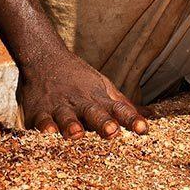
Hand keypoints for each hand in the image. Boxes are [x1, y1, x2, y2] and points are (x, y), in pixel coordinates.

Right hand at [19, 50, 147, 138]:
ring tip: (77, 133)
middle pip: (94, 114)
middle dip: (103, 123)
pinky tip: (47, 132)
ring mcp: (60, 107)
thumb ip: (122, 105)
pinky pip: (41, 120)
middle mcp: (81, 104)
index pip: (119, 110)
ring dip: (72, 125)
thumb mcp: (103, 86)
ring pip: (67, 118)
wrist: (44, 56)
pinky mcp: (39, 112)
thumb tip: (150, 117)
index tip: (143, 129)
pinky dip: (44, 126)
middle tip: (111, 130)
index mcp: (99, 99)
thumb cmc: (78, 78)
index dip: (131, 120)